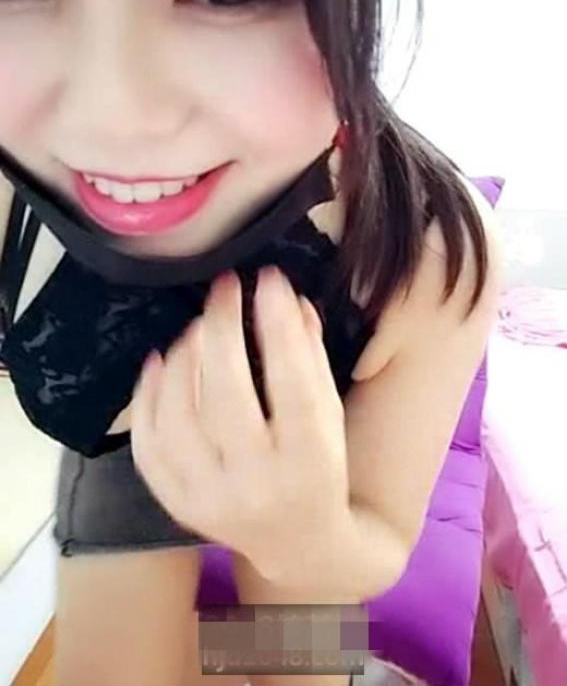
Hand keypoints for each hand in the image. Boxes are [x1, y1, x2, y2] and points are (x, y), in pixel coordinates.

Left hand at [129, 265, 350, 582]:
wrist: (300, 545)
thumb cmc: (320, 467)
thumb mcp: (329, 414)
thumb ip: (309, 356)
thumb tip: (286, 296)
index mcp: (309, 461)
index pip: (292, 384)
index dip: (277, 326)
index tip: (268, 279)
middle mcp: (257, 486)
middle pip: (227, 396)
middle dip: (222, 328)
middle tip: (225, 287)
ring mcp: (210, 500)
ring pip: (178, 417)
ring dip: (183, 357)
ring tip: (197, 326)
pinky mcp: (178, 506)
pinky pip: (148, 445)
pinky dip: (147, 396)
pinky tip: (160, 360)